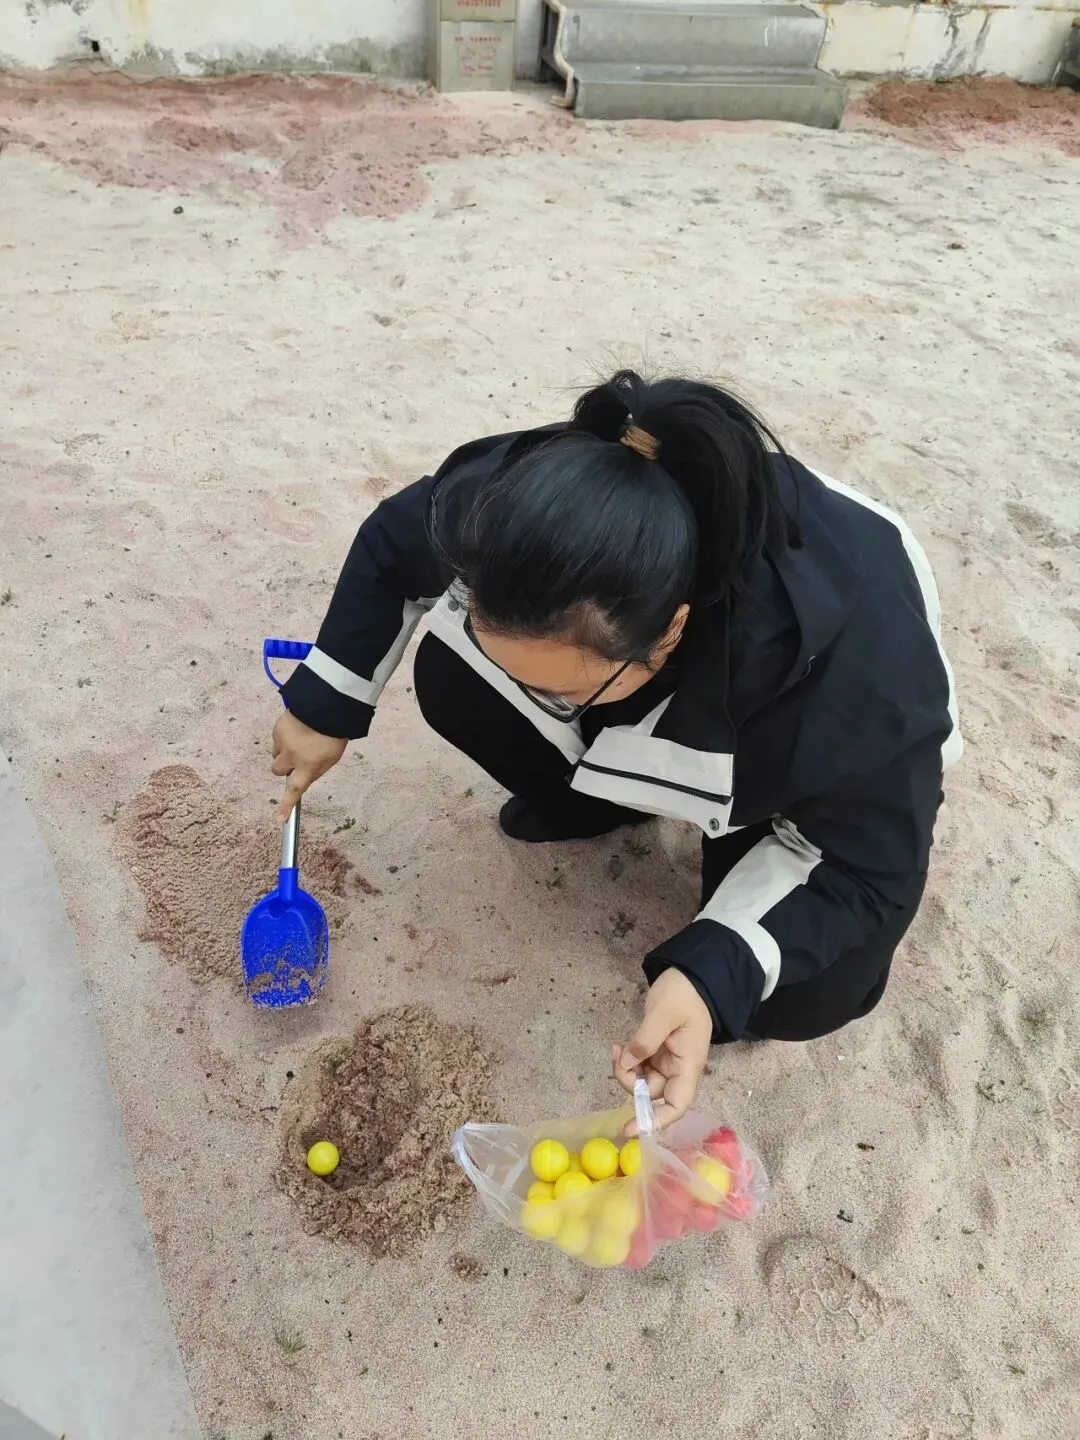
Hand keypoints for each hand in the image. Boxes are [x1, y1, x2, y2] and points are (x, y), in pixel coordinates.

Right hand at [271, 711, 346, 820]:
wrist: (328, 706)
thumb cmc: (334, 733)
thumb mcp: (331, 757)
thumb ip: (315, 770)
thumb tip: (303, 776)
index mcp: (309, 766)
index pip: (295, 790)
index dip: (287, 806)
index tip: (280, 820)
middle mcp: (292, 757)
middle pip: (277, 770)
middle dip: (284, 766)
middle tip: (295, 757)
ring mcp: (283, 742)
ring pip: (276, 753)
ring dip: (284, 750)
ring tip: (300, 738)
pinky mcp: (277, 729)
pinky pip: (277, 738)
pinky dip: (285, 736)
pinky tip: (297, 728)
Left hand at [612, 968, 712, 1130]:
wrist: (690, 974)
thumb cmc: (684, 993)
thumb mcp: (662, 1014)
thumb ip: (644, 1041)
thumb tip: (625, 1066)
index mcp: (688, 1065)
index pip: (677, 1105)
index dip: (656, 1121)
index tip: (632, 1128)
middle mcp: (679, 1068)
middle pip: (652, 1093)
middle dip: (630, 1082)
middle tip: (617, 1057)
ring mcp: (668, 1060)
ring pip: (642, 1080)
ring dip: (626, 1070)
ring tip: (616, 1047)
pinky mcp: (658, 1051)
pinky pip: (640, 1066)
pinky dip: (628, 1060)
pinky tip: (620, 1045)